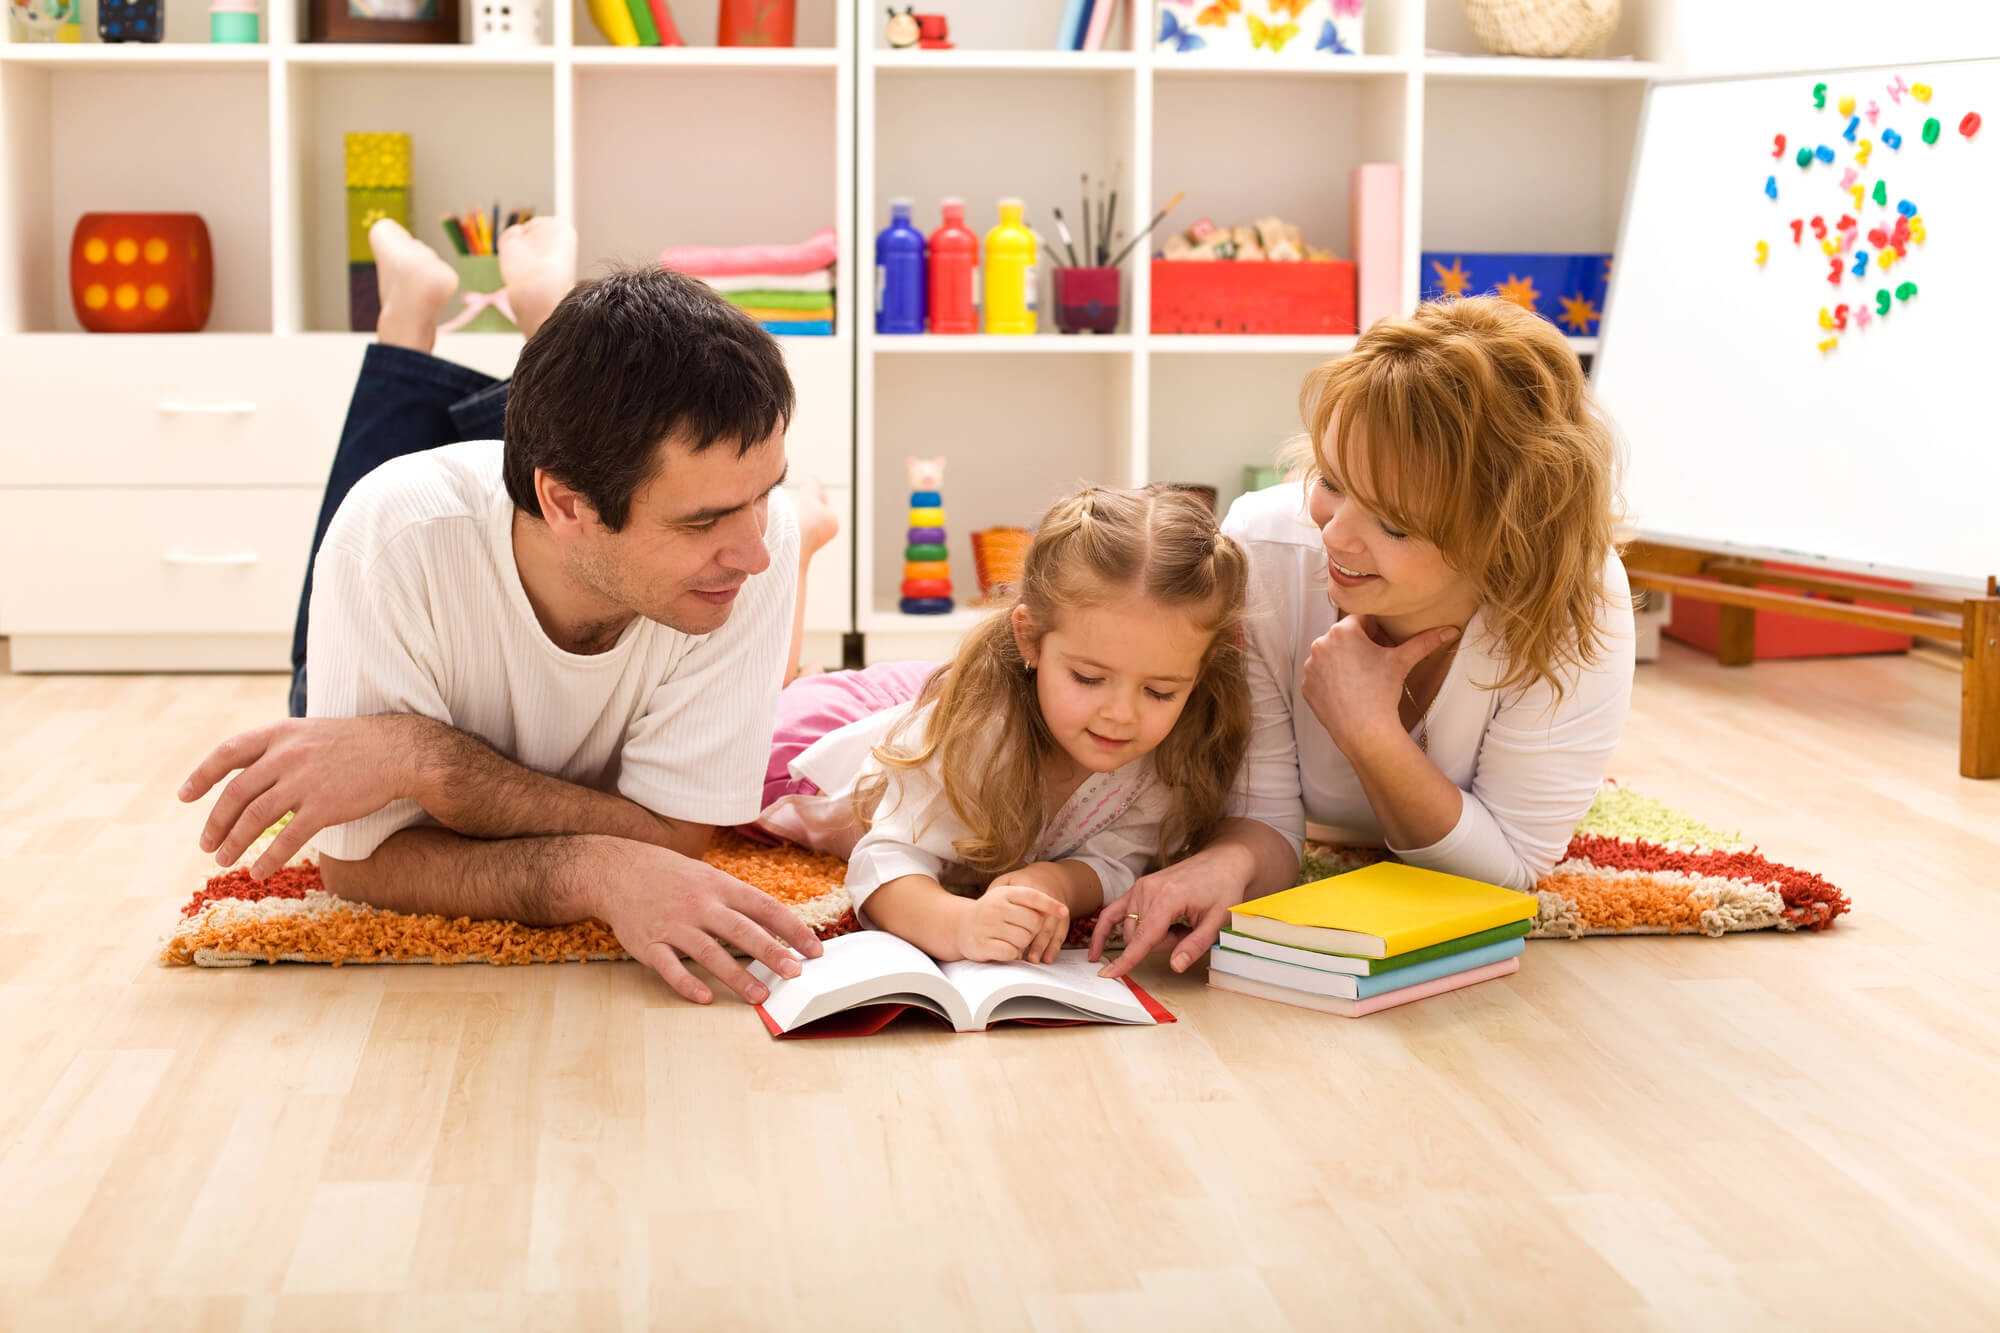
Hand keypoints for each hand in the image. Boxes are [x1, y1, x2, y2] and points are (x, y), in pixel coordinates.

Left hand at [179, 716, 427, 877]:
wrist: (398, 751)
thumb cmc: (352, 744)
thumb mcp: (307, 733)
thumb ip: (275, 748)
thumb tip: (242, 774)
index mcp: (279, 733)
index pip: (226, 753)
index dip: (201, 776)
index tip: (184, 797)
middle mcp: (286, 755)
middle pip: (236, 793)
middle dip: (215, 822)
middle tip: (206, 844)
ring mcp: (304, 781)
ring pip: (255, 818)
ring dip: (234, 843)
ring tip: (223, 860)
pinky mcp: (324, 806)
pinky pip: (287, 838)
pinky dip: (268, 858)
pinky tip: (258, 872)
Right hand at [591, 846, 823, 1005]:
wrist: (619, 870)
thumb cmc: (673, 876)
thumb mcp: (710, 877)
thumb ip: (740, 902)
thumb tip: (778, 927)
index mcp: (720, 887)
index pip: (764, 908)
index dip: (792, 929)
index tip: (814, 950)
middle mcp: (700, 905)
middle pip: (741, 931)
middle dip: (771, 953)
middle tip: (794, 974)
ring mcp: (674, 925)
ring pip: (710, 953)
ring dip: (737, 976)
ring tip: (759, 996)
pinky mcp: (650, 944)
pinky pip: (671, 967)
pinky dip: (687, 984)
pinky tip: (705, 998)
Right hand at [957, 882, 1069, 962]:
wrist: (960, 926)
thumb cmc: (992, 913)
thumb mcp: (1007, 900)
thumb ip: (1029, 902)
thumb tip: (1058, 911)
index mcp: (1004, 892)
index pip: (1033, 896)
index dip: (1050, 904)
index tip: (1064, 911)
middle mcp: (995, 906)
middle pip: (1033, 922)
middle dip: (1033, 931)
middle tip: (1020, 931)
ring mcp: (987, 925)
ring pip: (1024, 939)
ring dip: (1022, 944)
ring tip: (1010, 940)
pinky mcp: (982, 944)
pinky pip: (1011, 953)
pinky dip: (1013, 954)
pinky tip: (1004, 950)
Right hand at [1090, 846, 1252, 978]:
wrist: (1222, 863)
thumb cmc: (1223, 889)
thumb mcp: (1218, 921)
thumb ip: (1195, 946)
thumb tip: (1175, 966)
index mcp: (1168, 897)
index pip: (1143, 937)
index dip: (1127, 960)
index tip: (1109, 974)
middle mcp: (1148, 890)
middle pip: (1140, 937)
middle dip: (1161, 945)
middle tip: (1187, 933)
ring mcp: (1140, 887)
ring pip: (1132, 931)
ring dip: (1152, 937)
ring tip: (1178, 925)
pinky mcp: (1138, 887)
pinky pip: (1114, 912)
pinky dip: (1105, 929)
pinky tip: (1097, 947)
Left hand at [1302, 615, 1459, 758]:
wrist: (1364, 731)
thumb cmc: (1382, 693)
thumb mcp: (1403, 661)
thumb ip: (1425, 641)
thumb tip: (1451, 630)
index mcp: (1342, 632)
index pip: (1363, 620)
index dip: (1377, 633)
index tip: (1385, 648)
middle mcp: (1320, 644)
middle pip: (1346, 637)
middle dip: (1361, 646)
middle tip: (1377, 664)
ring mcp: (1311, 666)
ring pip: (1332, 655)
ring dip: (1346, 661)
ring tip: (1363, 679)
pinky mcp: (1306, 685)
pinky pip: (1321, 675)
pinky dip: (1333, 679)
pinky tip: (1349, 690)